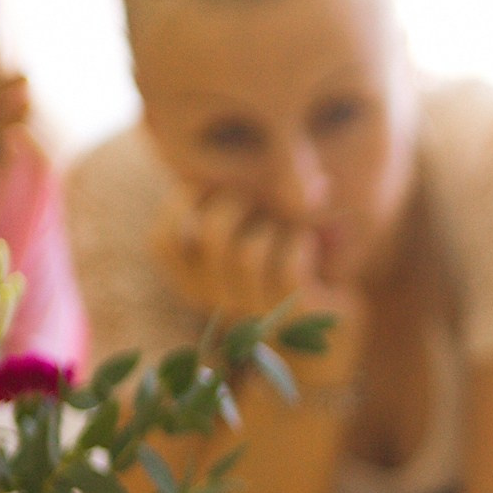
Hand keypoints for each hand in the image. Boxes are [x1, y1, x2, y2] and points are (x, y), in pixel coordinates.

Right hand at [150, 188, 361, 381]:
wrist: (331, 327)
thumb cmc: (283, 263)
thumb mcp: (247, 231)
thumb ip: (222, 203)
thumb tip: (207, 165)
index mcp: (192, 279)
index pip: (161, 241)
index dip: (181, 203)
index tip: (211, 183)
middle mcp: (215, 300)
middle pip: (210, 233)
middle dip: (239, 199)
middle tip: (260, 198)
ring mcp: (255, 313)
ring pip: (249, 251)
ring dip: (276, 225)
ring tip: (289, 226)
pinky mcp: (294, 316)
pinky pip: (288, 268)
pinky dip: (302, 243)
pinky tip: (310, 242)